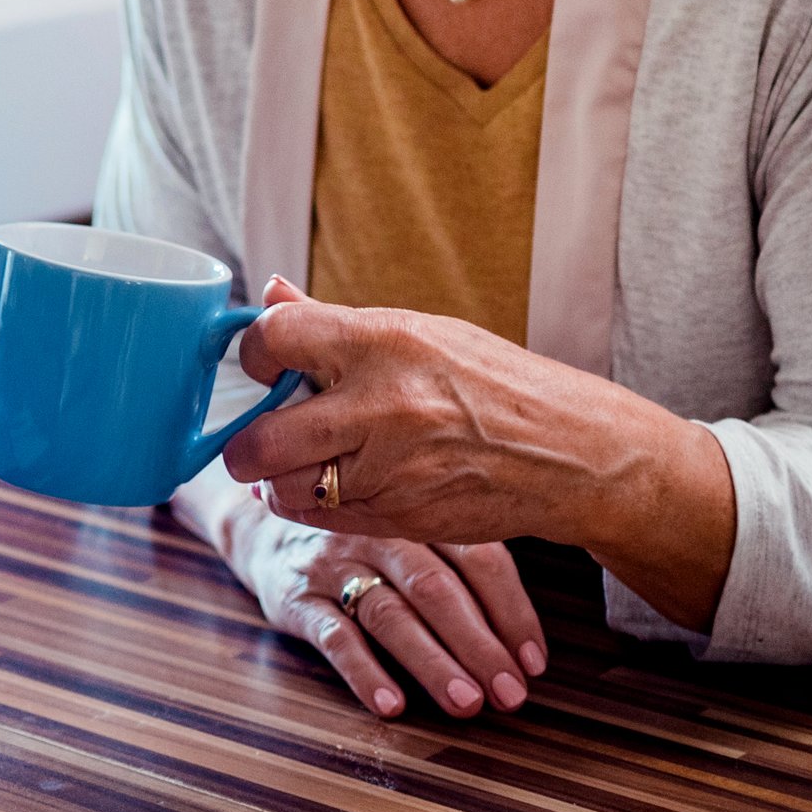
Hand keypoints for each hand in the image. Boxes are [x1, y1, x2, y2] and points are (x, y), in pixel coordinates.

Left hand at [220, 277, 736, 631]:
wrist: (568, 453)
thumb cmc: (491, 382)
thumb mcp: (419, 331)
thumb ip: (334, 321)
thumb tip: (270, 292)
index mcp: (382, 342)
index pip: (276, 338)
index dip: (253, 353)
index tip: (262, 363)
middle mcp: (381, 407)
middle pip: (262, 439)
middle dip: (243, 440)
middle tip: (252, 431)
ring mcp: (390, 470)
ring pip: (284, 489)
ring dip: (276, 479)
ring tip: (294, 459)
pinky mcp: (400, 519)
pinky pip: (322, 519)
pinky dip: (310, 504)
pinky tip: (327, 482)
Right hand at [228, 509, 544, 721]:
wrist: (261, 527)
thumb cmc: (362, 544)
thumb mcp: (409, 536)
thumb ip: (461, 571)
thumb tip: (527, 649)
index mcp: (416, 514)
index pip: (477, 558)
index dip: (511, 612)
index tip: (533, 664)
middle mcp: (376, 532)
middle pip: (435, 588)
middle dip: (478, 645)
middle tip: (510, 694)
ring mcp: (333, 563)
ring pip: (389, 613)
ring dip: (432, 662)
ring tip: (466, 703)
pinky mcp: (295, 596)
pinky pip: (332, 635)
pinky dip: (363, 672)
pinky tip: (391, 705)